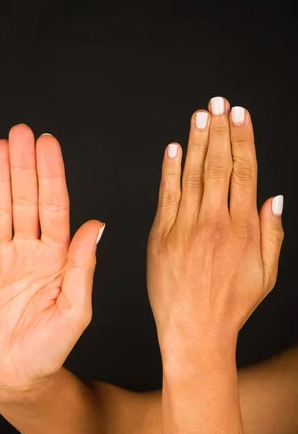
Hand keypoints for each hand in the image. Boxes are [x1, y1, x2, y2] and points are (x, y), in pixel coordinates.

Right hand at [0, 125, 104, 395]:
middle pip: (25, 200)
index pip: (54, 206)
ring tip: (1, 146)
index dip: (51, 174)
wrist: (16, 376)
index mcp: (56, 257)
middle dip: (24, 166)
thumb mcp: (76, 308)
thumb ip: (83, 265)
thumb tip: (97, 223)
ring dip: (0, 177)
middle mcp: (28, 251)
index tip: (48, 144)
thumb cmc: (51, 347)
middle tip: (21, 132)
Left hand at [147, 97, 283, 362]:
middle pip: (218, 165)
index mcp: (242, 228)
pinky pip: (166, 196)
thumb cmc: (232, 305)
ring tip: (200, 115)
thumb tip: (273, 197)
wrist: (194, 330)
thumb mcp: (266, 275)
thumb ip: (271, 233)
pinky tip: (172, 149)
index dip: (242, 139)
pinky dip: (169, 171)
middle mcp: (214, 222)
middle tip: (219, 102)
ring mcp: (184, 228)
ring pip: (191, 174)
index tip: (240, 115)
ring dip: (196, 142)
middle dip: (219, 130)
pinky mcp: (160, 236)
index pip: (243, 172)